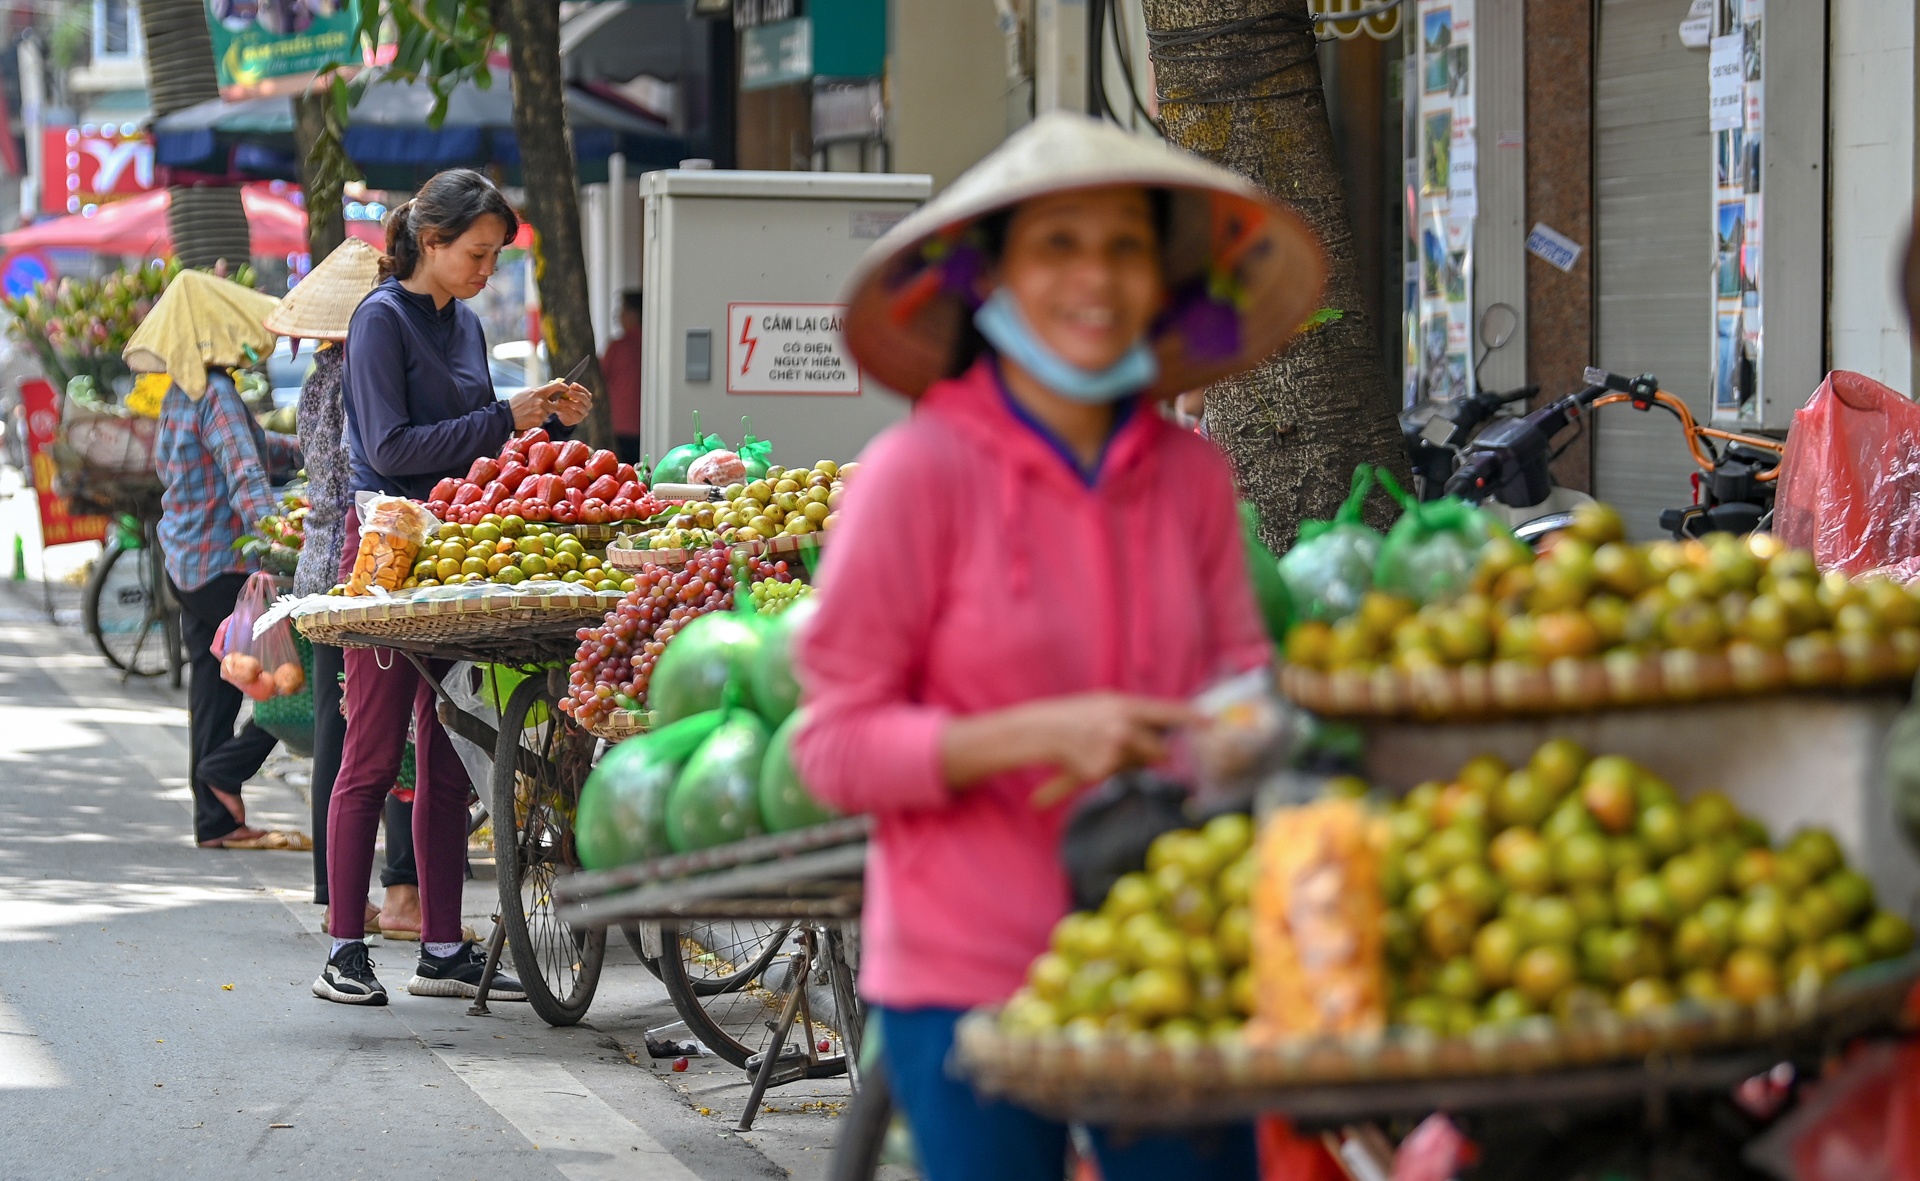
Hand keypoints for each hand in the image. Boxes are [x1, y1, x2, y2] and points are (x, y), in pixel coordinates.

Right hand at [508, 381, 591, 429]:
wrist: (507, 415)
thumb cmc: (515, 404)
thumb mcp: (526, 393)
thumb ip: (538, 393)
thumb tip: (548, 391)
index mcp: (538, 392)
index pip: (555, 387)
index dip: (563, 387)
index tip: (567, 388)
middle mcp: (541, 401)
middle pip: (556, 405)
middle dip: (552, 408)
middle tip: (543, 408)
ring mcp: (541, 411)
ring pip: (548, 414)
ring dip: (542, 415)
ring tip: (530, 414)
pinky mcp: (539, 420)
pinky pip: (543, 421)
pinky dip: (538, 421)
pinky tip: (529, 419)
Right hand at [940, 691, 1194, 806]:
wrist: (1039, 729)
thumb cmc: (1075, 714)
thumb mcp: (1105, 705)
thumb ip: (1134, 717)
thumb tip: (1162, 735)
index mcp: (1125, 706)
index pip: (1167, 711)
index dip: (1192, 718)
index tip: (1212, 723)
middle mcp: (1122, 728)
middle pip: (1157, 748)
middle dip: (1155, 752)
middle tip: (1134, 747)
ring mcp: (1111, 751)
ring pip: (1136, 764)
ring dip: (1127, 761)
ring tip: (1100, 748)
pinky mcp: (1100, 771)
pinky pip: (1117, 775)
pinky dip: (1107, 770)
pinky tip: (1088, 760)